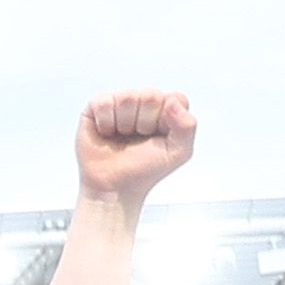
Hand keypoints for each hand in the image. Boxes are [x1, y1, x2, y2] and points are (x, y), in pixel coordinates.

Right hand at [76, 91, 195, 207]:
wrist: (113, 188)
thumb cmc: (143, 171)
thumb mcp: (177, 153)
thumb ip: (187, 126)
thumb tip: (172, 102)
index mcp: (166, 110)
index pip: (175, 98)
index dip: (166, 121)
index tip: (158, 138)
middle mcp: (144, 102)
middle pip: (151, 95)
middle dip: (145, 123)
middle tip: (138, 139)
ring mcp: (120, 102)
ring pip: (127, 97)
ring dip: (124, 124)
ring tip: (121, 137)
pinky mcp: (97, 106)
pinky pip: (104, 103)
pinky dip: (105, 123)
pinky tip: (106, 133)